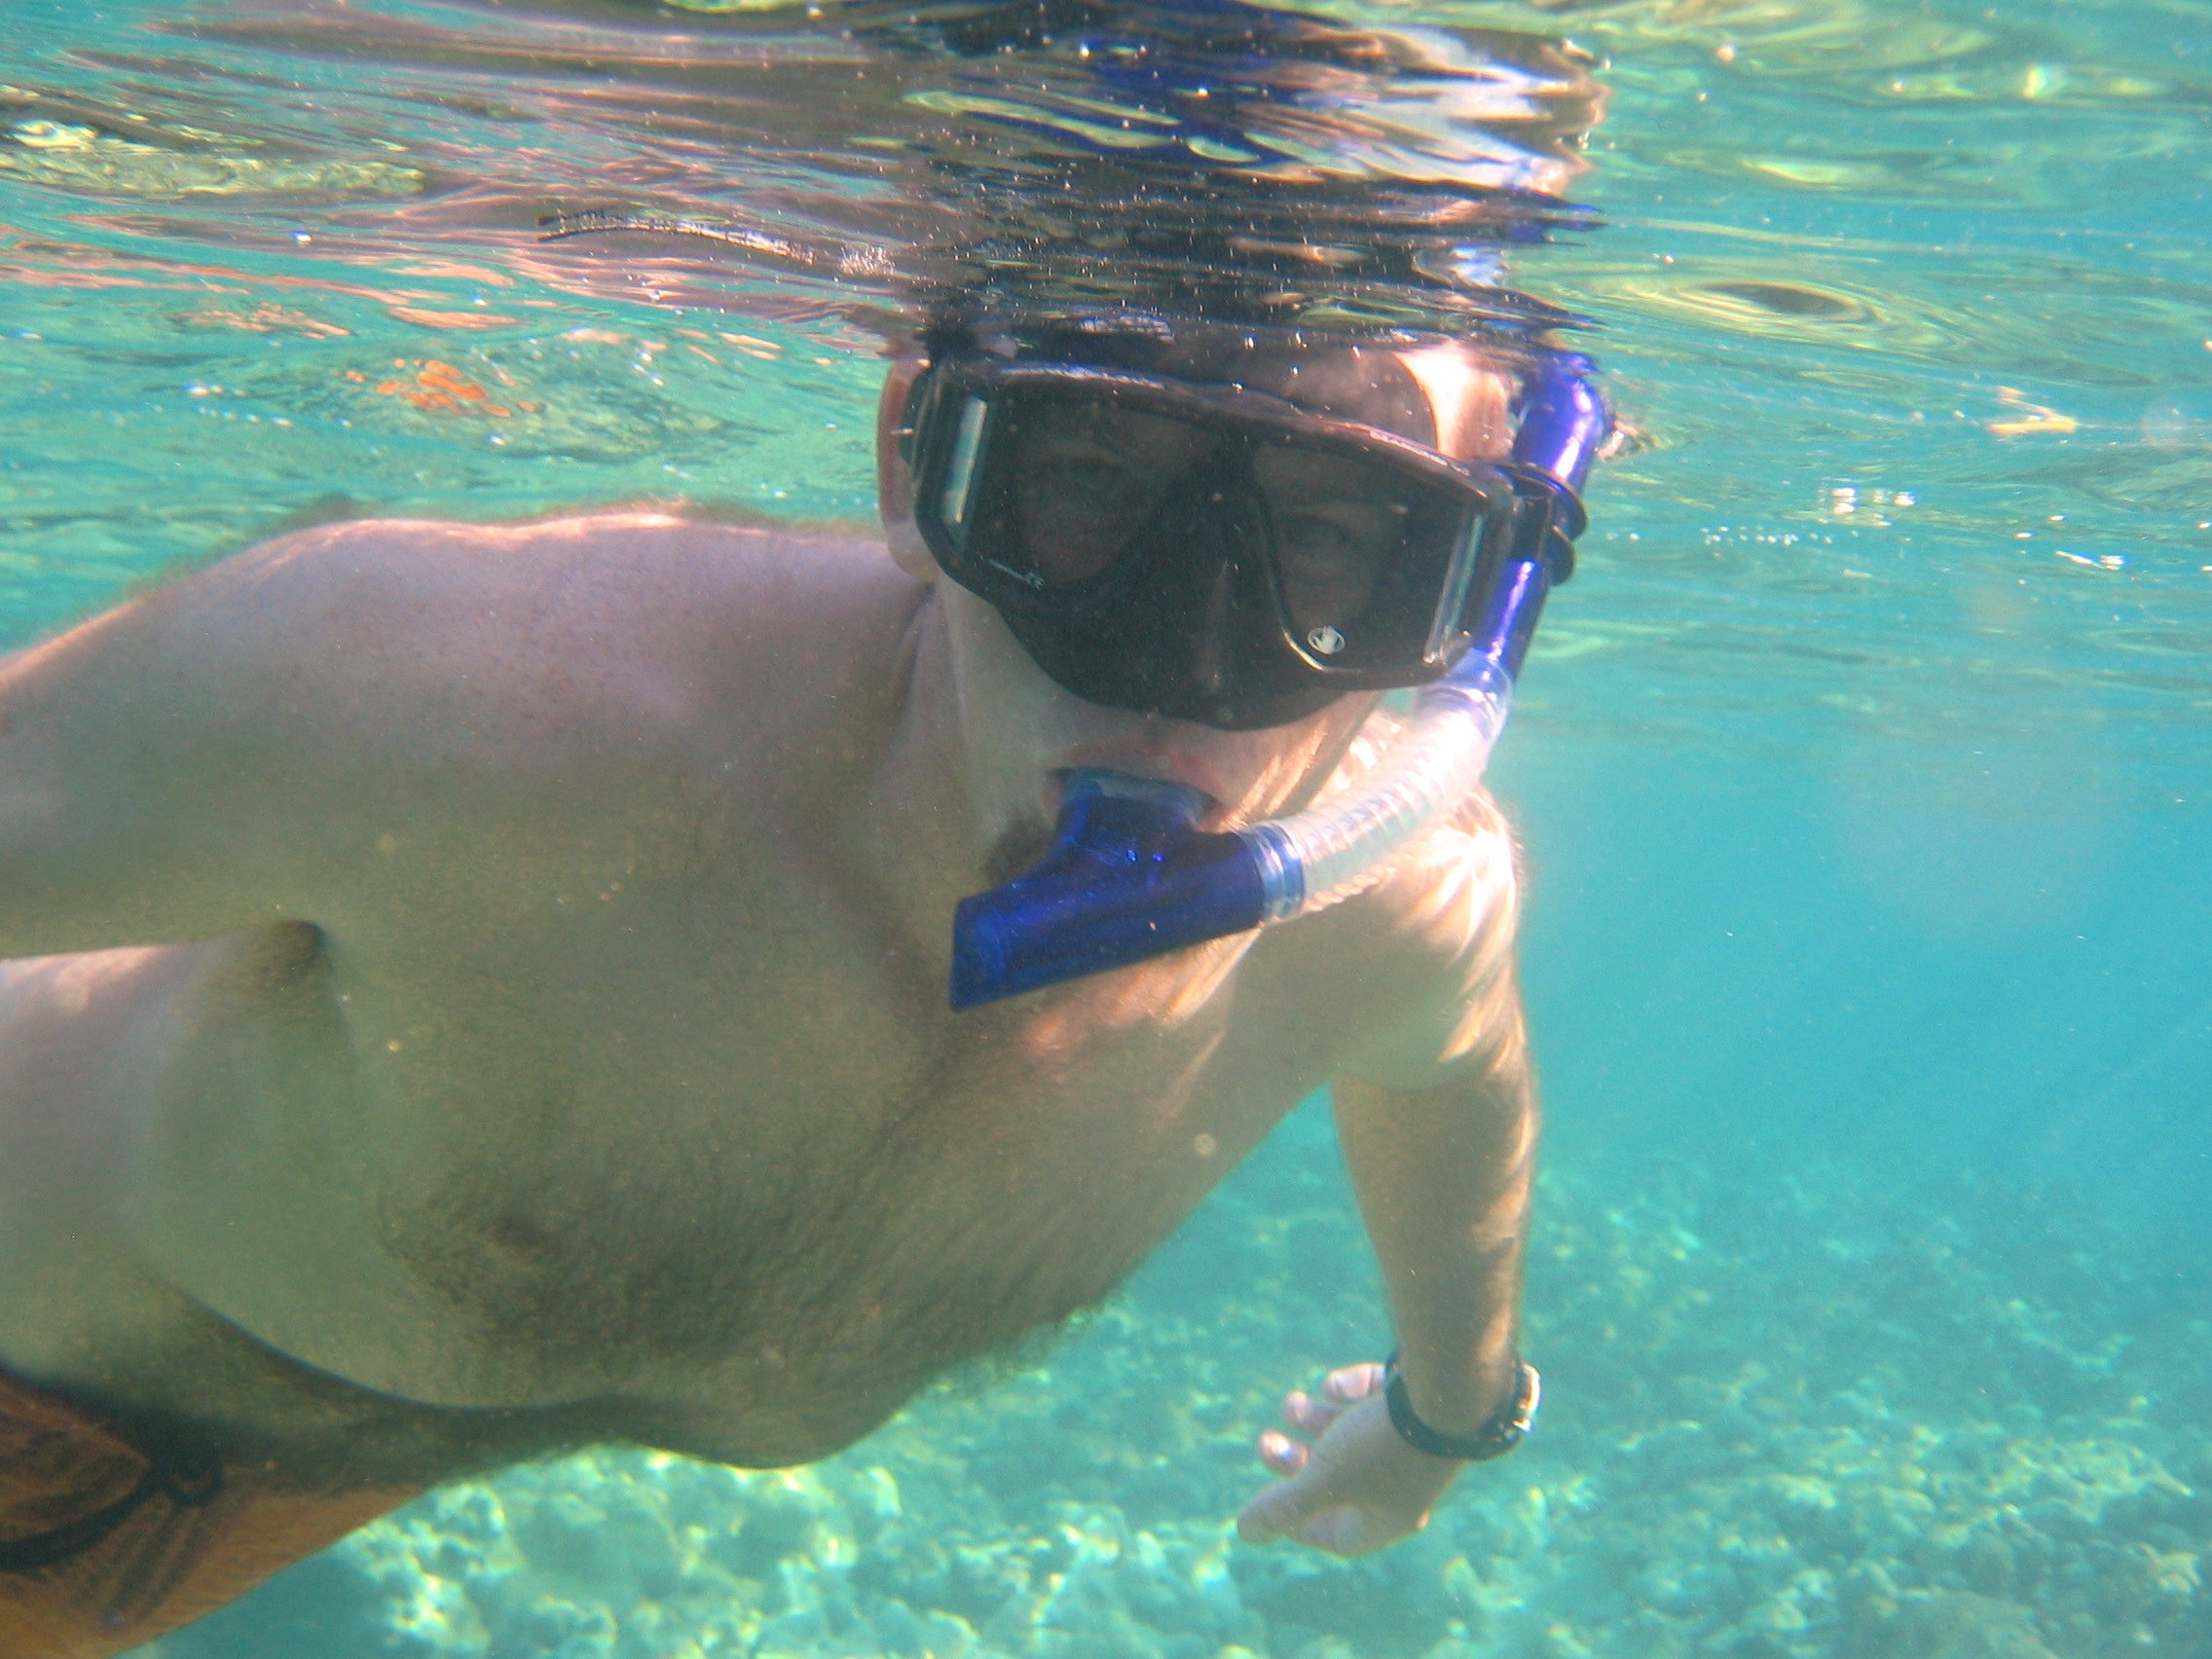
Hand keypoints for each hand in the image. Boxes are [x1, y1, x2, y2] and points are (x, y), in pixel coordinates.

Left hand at [1235, 1361, 1459, 1556]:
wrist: (1445, 1387)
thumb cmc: (1382, 1445)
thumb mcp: (1324, 1479)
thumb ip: (1284, 1505)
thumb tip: (1246, 1531)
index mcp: (1389, 1516)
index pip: (1337, 1534)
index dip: (1298, 1522)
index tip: (1268, 1502)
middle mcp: (1404, 1484)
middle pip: (1339, 1481)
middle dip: (1297, 1461)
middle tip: (1265, 1442)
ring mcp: (1414, 1441)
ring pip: (1352, 1436)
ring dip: (1316, 1421)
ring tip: (1291, 1403)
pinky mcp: (1419, 1401)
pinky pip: (1377, 1400)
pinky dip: (1350, 1392)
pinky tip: (1336, 1386)